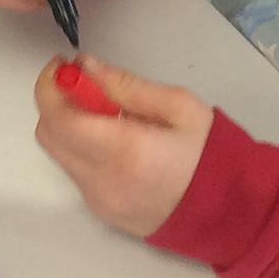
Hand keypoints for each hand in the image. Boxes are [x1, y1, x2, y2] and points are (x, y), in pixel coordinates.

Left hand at [33, 57, 213, 238]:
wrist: (230, 211)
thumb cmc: (210, 152)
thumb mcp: (179, 106)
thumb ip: (126, 85)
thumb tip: (85, 66)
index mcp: (126, 151)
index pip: (60, 117)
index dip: (50, 86)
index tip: (62, 65)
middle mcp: (103, 181)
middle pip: (49, 136)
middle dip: (56, 103)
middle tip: (83, 84)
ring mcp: (99, 202)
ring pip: (60, 155)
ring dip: (70, 126)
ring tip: (107, 113)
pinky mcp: (101, 212)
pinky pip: (77, 172)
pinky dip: (83, 149)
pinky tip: (115, 141)